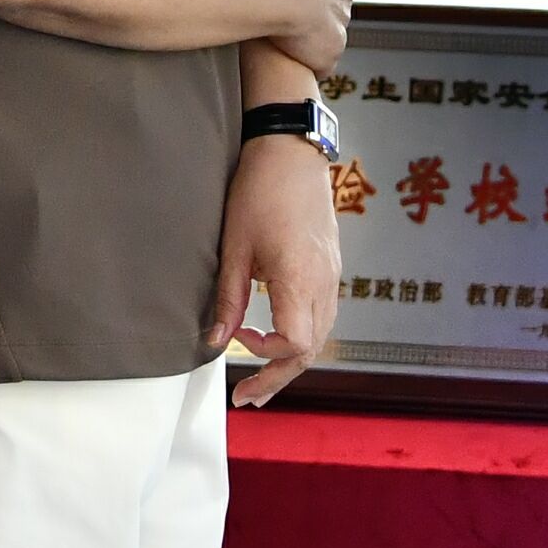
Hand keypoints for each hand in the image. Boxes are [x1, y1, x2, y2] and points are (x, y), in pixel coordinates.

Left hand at [209, 130, 341, 406]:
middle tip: (247, 397)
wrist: (292, 150)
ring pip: (321, 336)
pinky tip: (280, 338)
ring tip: (261, 378)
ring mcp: (333, 275)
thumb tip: (215, 341)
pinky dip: (303, 337)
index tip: (238, 340)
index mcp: (301, 279)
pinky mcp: (331, 267)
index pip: (296, 344)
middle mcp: (325, 283)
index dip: (266, 353)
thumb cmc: (261, 189)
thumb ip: (229, 299)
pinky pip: (324, 315)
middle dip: (278, 377)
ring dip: (292, 361)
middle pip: (312, 350)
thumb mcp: (235, 246)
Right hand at [260, 0, 355, 67]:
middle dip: (311, 20)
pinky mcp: (328, 56)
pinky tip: (286, 60)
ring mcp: (339, 31)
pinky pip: (320, 66)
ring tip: (280, 42)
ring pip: (326, 42)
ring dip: (308, 44)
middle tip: (282, 19)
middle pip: (331, 16)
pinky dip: (306, 65)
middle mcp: (345, 3)